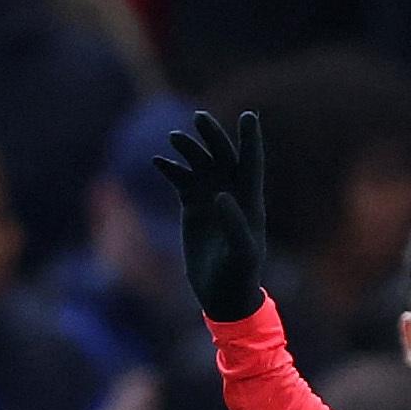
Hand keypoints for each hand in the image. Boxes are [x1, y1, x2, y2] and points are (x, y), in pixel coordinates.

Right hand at [153, 110, 265, 321]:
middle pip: (223, 156)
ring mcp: (211, 199)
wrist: (223, 293)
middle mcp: (232, 195)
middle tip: (200, 117)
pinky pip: (180, 180)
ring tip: (175, 139)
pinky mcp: (192, 208)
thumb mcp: (241, 252)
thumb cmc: (239, 275)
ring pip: (200, 164)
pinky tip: (159, 161)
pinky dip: (171, 169)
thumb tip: (222, 194)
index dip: (251, 140)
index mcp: (250, 202)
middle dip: (213, 136)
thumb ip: (235, 224)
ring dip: (189, 149)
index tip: (250, 116)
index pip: (251, 163)